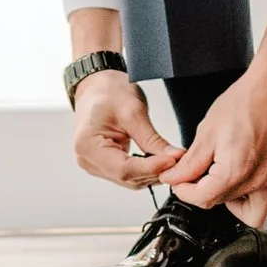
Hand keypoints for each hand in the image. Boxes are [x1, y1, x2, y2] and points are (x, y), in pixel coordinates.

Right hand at [71, 71, 181, 190]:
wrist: (98, 86)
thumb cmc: (108, 92)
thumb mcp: (133, 111)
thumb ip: (153, 139)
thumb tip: (174, 157)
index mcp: (88, 145)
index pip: (123, 168)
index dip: (150, 168)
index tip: (172, 161)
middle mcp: (88, 160)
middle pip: (127, 177)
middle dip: (154, 172)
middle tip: (178, 161)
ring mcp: (95, 164)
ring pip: (129, 180)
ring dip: (152, 174)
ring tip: (172, 161)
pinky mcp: (104, 164)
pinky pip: (128, 174)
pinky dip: (145, 170)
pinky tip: (159, 161)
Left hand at [166, 63, 266, 229]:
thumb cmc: (246, 103)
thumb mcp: (207, 132)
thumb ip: (189, 163)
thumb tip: (174, 177)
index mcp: (236, 172)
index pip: (203, 199)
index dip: (184, 191)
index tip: (179, 182)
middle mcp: (258, 181)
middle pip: (224, 206)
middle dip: (206, 194)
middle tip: (198, 177)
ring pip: (254, 215)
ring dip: (235, 206)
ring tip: (223, 183)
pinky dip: (258, 201)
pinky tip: (245, 183)